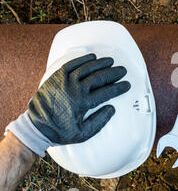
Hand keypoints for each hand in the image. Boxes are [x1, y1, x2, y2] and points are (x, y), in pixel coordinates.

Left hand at [5, 54, 130, 155]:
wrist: (37, 127)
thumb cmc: (60, 131)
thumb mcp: (83, 133)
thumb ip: (99, 121)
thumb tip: (111, 108)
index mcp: (83, 103)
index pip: (107, 92)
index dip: (119, 87)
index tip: (127, 85)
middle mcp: (75, 89)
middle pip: (99, 77)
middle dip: (113, 73)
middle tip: (122, 70)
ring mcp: (65, 81)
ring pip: (87, 68)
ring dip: (100, 64)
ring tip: (110, 61)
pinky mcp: (57, 77)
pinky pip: (72, 64)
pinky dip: (83, 60)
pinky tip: (92, 57)